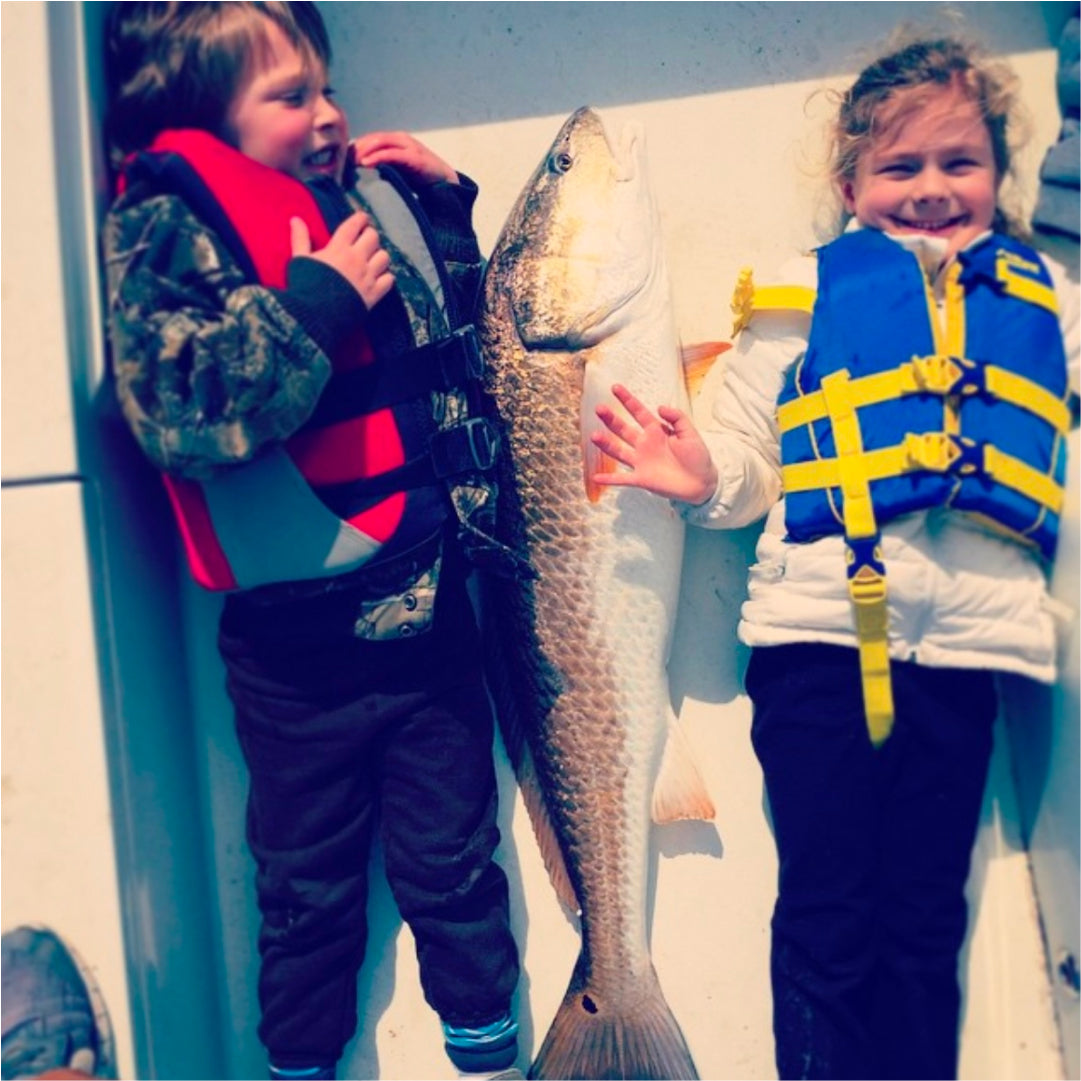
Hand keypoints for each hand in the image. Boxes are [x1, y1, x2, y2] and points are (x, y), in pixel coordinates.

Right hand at [290, 212, 393, 308]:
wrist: (315, 316)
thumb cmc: (305, 287)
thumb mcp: (300, 260)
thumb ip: (300, 238)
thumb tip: (295, 219)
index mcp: (339, 248)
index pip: (355, 224)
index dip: (361, 218)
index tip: (362, 218)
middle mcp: (356, 259)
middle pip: (373, 237)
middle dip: (370, 236)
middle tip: (365, 240)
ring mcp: (367, 276)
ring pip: (384, 257)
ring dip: (379, 256)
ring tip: (372, 259)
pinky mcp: (374, 294)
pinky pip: (389, 279)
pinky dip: (386, 277)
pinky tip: (377, 278)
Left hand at [350, 131, 458, 184]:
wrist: (445, 181)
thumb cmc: (420, 177)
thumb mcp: (398, 169)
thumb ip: (384, 166)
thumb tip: (362, 173)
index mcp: (395, 141)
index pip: (370, 139)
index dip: (356, 146)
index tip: (343, 158)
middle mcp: (400, 139)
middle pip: (372, 138)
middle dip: (357, 148)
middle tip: (343, 160)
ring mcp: (408, 146)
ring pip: (380, 142)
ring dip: (364, 150)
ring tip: (353, 162)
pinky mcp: (413, 156)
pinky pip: (391, 153)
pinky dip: (377, 156)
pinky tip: (366, 163)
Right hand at [591, 384, 718, 504]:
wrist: (702, 483)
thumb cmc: (698, 457)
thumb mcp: (690, 433)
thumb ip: (677, 418)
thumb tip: (660, 407)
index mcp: (656, 431)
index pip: (638, 412)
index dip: (627, 399)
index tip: (615, 387)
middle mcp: (645, 444)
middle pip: (623, 429)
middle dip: (611, 419)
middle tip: (599, 409)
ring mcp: (641, 462)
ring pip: (619, 451)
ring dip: (606, 444)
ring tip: (594, 436)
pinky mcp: (641, 479)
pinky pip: (622, 479)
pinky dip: (609, 479)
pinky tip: (596, 478)